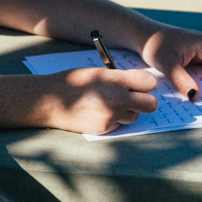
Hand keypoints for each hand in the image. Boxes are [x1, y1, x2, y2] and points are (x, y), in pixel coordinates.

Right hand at [37, 66, 158, 134]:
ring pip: (135, 116)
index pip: (150, 83)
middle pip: (151, 104)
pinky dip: (114, 120)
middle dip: (146, 101)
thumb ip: (121, 78)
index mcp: (115, 79)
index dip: (147, 84)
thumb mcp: (98, 72)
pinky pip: (119, 124)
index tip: (140, 84)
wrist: (50, 100)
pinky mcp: (105, 129)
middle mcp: (117, 98)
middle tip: (135, 98)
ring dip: (129, 111)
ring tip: (111, 104)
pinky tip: (98, 112)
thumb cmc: (73, 82)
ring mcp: (111, 116)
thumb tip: (140, 84)